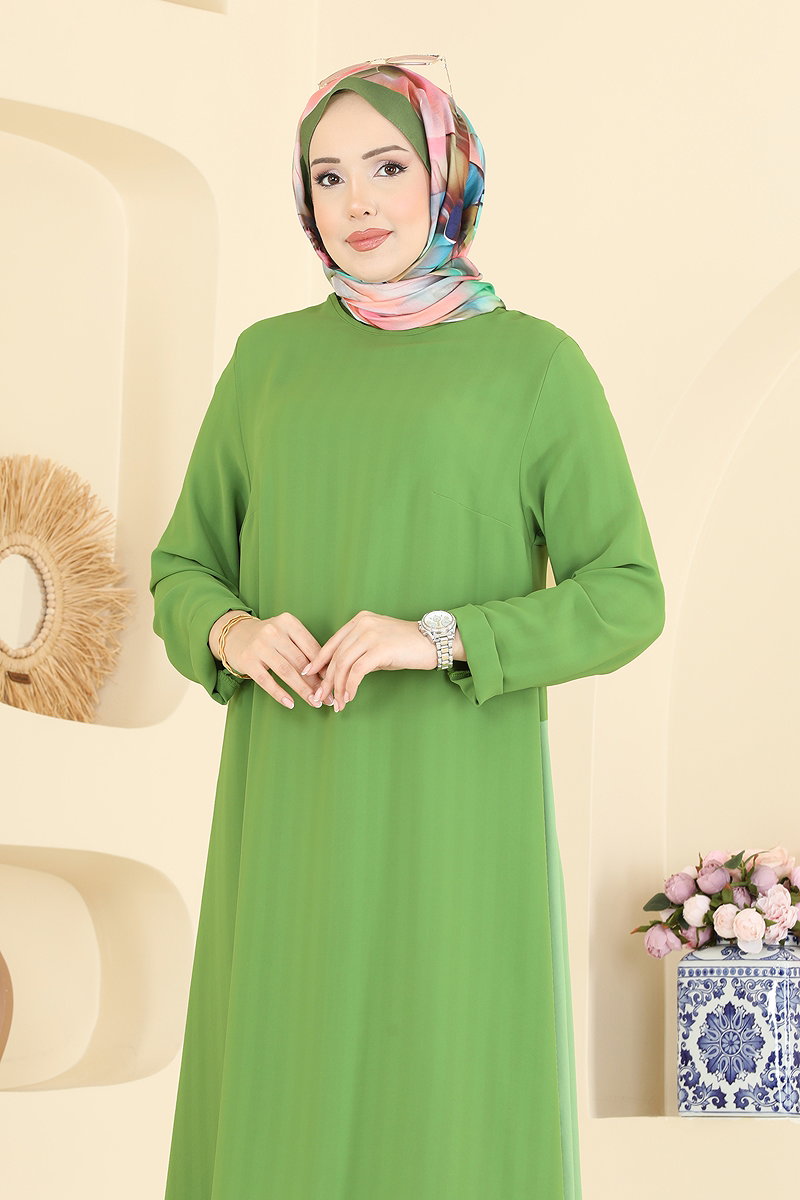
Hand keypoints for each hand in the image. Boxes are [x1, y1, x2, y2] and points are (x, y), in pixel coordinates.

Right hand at [212, 611, 333, 709]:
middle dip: (317, 682)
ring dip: (303, 690)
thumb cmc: (269, 638)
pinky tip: (291, 703)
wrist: (235, 635)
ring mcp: (259, 646)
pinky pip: (266, 681)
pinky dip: (280, 694)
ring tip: (314, 702)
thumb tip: (328, 673)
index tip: (335, 682)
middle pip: (301, 661)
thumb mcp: (287, 634)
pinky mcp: (247, 661)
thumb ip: (305, 648)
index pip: (311, 647)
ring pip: (286, 672)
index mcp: (288, 622)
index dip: (324, 667)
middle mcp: (273, 631)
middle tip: (328, 697)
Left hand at [300, 610, 437, 710]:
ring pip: (343, 665)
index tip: (308, 674)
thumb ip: (359, 651)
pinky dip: (350, 686)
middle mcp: (362, 624)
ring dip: (338, 687)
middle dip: (326, 679)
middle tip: (320, 697)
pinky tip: (349, 697)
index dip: (318, 660)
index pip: (332, 643)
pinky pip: (357, 671)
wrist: (434, 642)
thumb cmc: (407, 646)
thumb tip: (341, 673)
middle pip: (336, 656)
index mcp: (359, 620)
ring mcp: (371, 635)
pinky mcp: (380, 649)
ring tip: (337, 703)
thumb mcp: (378, 643)